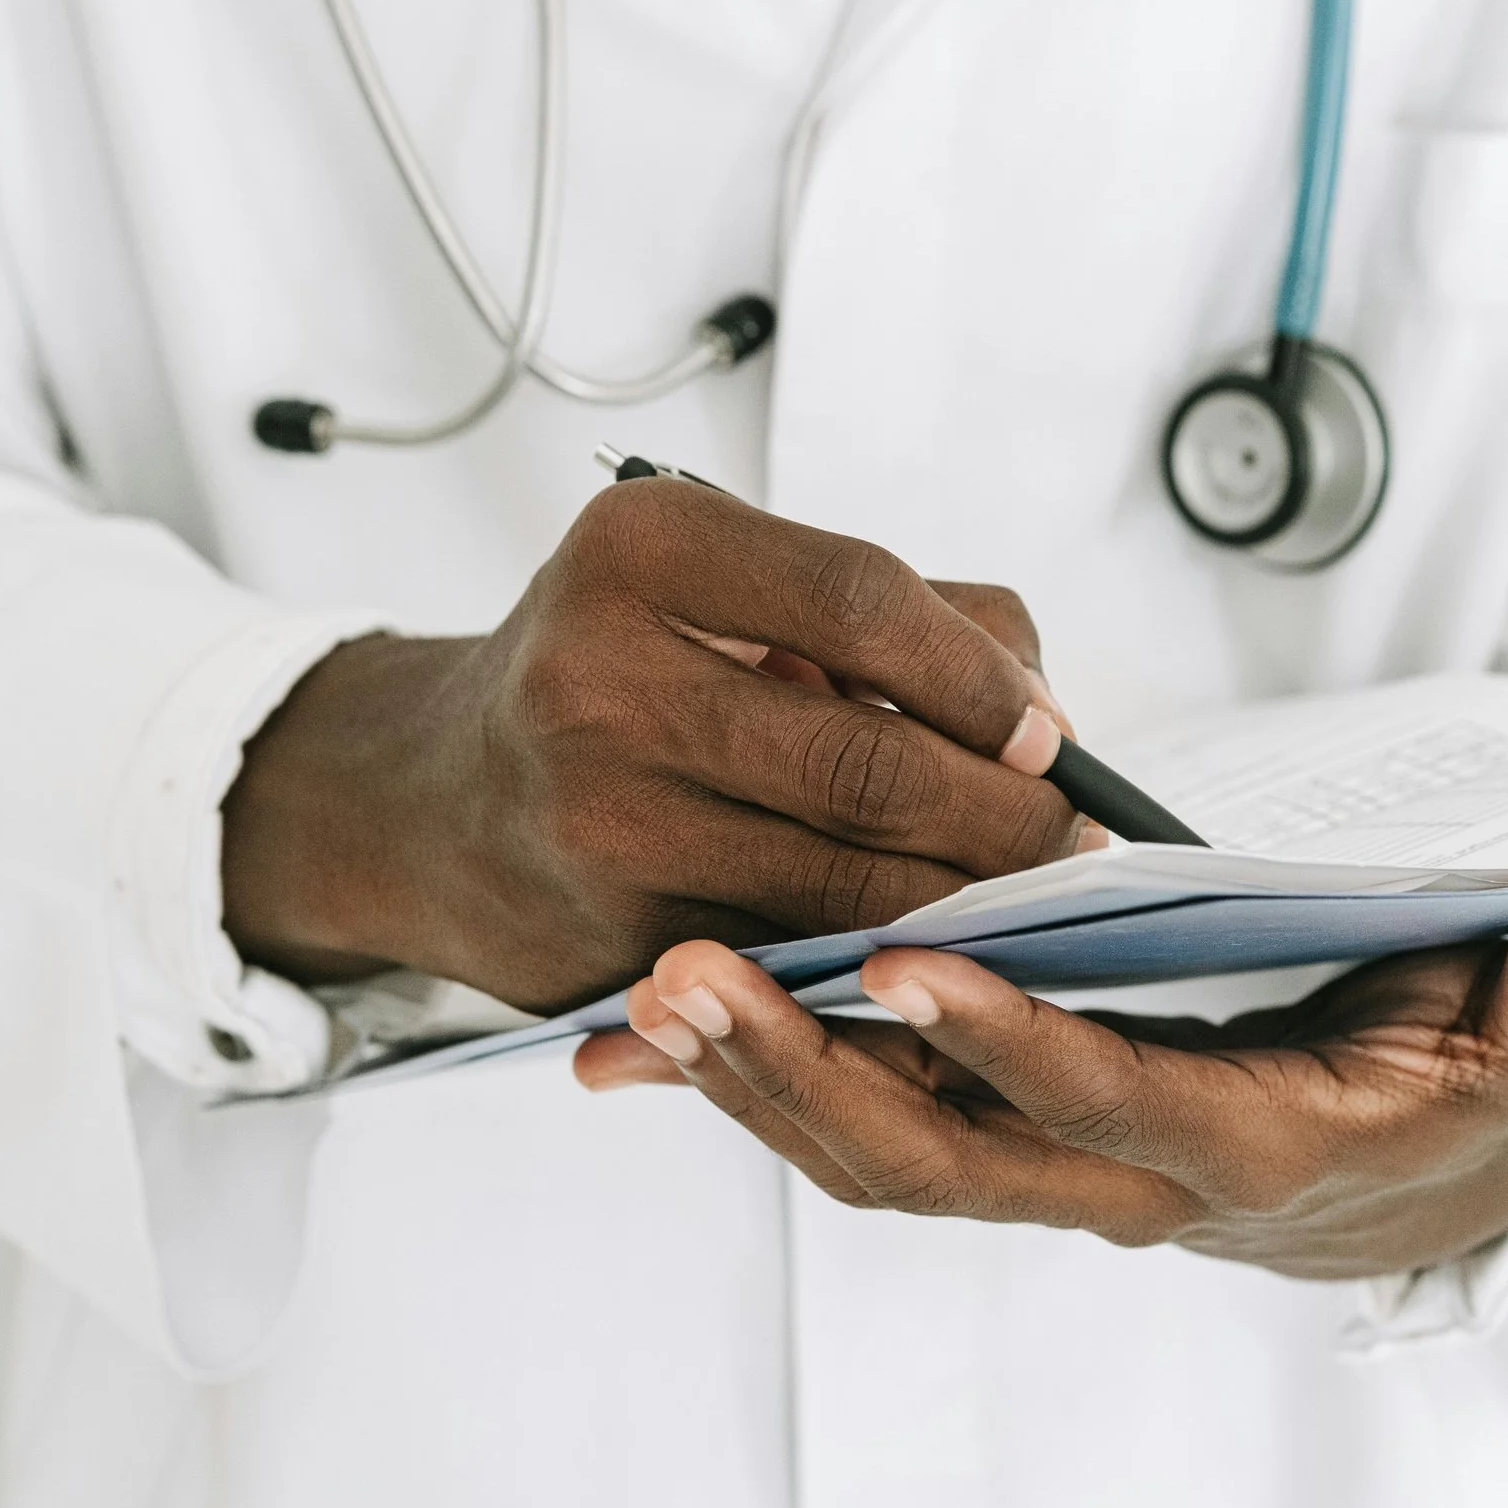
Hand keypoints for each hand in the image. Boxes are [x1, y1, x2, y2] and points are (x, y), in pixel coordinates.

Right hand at [220, 479, 1093, 1011]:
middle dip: (1006, 814)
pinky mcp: (617, 939)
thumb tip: (1043, 718)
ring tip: (1022, 887)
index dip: (981, 678)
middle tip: (1071, 836)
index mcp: (642, 549)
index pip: (864, 600)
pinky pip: (802, 958)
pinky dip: (887, 956)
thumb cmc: (619, 669)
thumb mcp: (722, 583)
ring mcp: (603, 819)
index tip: (1047, 732)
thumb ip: (893, 615)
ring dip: (966, 897)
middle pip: (872, 763)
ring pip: (850, 882)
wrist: (436, 799)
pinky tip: (931, 942)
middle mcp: (602, 677)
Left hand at [573, 919, 1507, 1275]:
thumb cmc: (1452, 1092)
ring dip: (755, 1082)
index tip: (905, 963)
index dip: (1011, 1048)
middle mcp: (1120, 1184)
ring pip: (874, 1158)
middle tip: (690, 978)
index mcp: (1243, 1146)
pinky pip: (863, 1133)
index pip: (1113, 1104)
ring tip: (646, 996)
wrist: (1407, 1187)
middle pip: (938, 1161)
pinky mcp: (995, 1144)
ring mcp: (1042, 1173)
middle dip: (807, 1075)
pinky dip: (759, 1087)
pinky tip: (650, 1040)